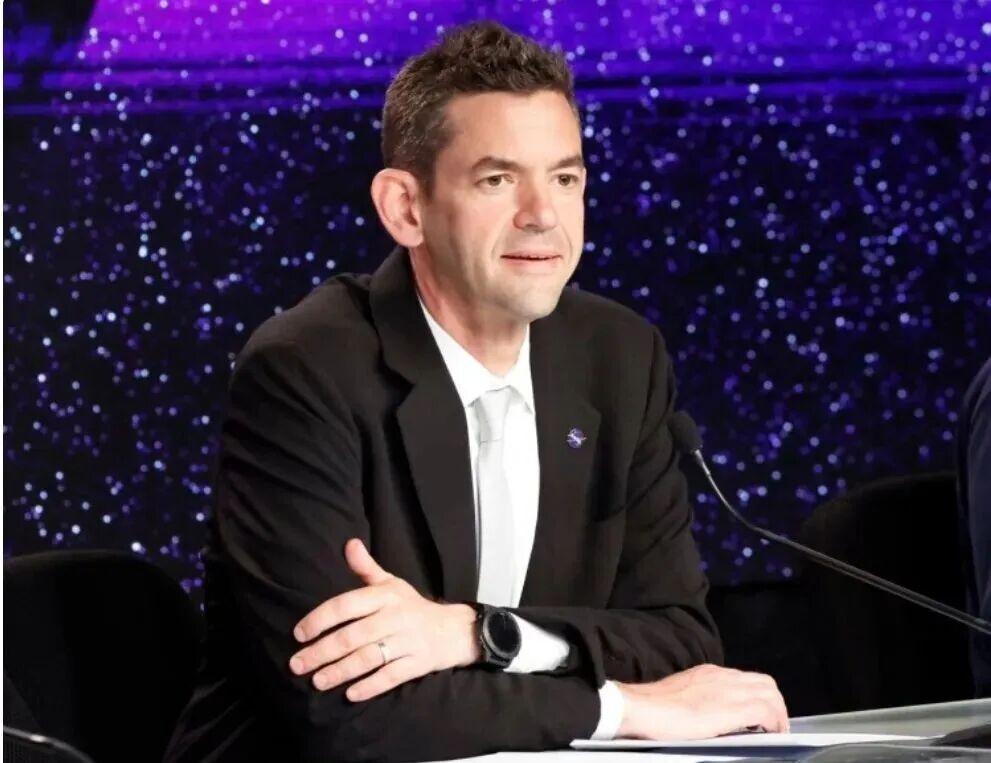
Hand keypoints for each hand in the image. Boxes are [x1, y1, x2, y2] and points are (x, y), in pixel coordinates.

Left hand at [288, 538, 480, 700]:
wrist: (453, 629)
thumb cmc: (412, 606)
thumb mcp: (391, 583)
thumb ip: (366, 567)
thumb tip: (349, 543)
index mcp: (385, 596)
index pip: (346, 605)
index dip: (320, 619)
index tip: (299, 634)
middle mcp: (395, 617)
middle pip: (353, 636)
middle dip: (322, 652)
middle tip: (297, 664)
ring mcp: (408, 641)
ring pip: (368, 657)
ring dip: (340, 671)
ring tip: (317, 681)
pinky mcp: (418, 663)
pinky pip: (391, 676)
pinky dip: (371, 686)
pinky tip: (350, 694)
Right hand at [616, 664, 788, 739]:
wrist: (644, 708)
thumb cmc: (654, 707)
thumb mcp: (682, 694)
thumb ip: (700, 697)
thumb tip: (709, 713)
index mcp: (709, 673)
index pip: (746, 678)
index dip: (759, 695)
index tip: (760, 714)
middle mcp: (723, 676)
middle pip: (765, 682)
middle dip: (775, 703)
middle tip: (773, 725)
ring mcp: (730, 690)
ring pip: (770, 693)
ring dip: (778, 713)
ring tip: (776, 732)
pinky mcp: (734, 708)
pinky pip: (766, 711)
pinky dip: (774, 722)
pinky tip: (772, 735)